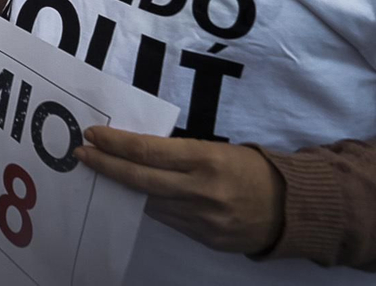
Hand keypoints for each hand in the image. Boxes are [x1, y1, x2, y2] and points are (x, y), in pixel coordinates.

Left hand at [77, 127, 284, 254]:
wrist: (294, 210)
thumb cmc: (255, 169)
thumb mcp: (221, 150)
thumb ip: (182, 153)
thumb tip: (140, 151)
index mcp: (206, 160)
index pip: (148, 151)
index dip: (116, 144)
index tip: (93, 136)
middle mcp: (201, 191)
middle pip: (140, 178)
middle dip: (106, 166)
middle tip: (82, 155)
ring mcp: (202, 219)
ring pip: (149, 202)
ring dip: (123, 187)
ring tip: (103, 172)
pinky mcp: (205, 239)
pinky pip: (167, 219)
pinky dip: (150, 205)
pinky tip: (136, 194)